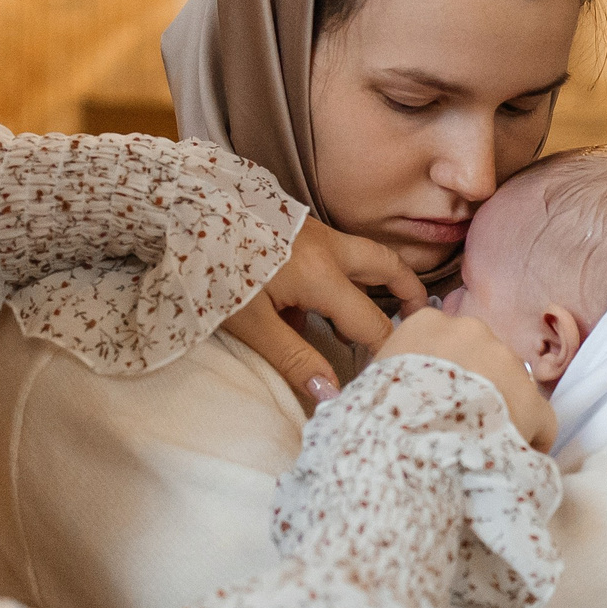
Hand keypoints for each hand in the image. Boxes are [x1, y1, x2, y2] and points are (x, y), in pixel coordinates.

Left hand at [224, 219, 425, 407]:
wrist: (185, 213)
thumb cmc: (214, 270)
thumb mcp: (250, 324)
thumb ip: (294, 359)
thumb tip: (332, 394)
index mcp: (323, 275)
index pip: (371, 322)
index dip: (384, 352)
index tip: (389, 376)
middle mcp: (329, 249)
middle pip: (387, 266)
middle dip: (409, 292)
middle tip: (420, 321)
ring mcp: (315, 233)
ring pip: (364, 255)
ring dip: (377, 283)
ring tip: (373, 319)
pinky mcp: (297, 228)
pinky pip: (336, 254)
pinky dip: (344, 277)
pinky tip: (318, 305)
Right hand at [376, 307, 558, 452]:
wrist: (401, 448)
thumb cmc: (376, 419)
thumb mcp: (373, 382)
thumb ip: (397, 371)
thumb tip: (401, 389)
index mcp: (428, 324)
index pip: (447, 340)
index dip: (447, 371)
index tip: (440, 396)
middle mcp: (473, 332)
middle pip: (484, 359)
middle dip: (479, 386)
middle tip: (461, 421)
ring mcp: (507, 364)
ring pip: (512, 386)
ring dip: (502, 408)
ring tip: (481, 444)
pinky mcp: (533, 403)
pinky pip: (541, 420)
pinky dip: (530, 438)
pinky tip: (511, 459)